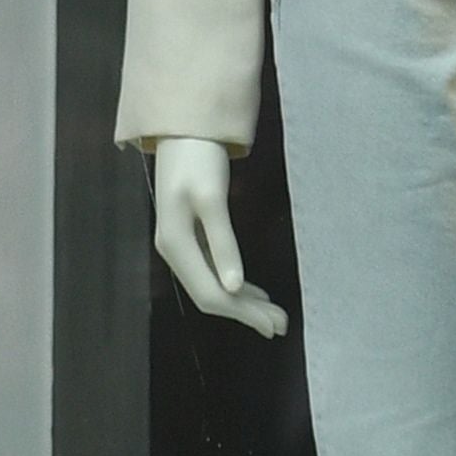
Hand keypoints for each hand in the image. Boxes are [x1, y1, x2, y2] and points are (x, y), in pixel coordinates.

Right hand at [147, 138, 287, 336]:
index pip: (211, 293)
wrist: (182, 131)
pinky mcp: (188, 236)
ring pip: (210, 286)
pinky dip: (234, 285)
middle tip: (282, 324)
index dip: (243, 313)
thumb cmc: (198, 160)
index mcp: (176, 245)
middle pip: (210, 295)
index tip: (275, 324)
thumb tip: (234, 287)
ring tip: (272, 312)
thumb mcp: (212, 199)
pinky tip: (252, 291)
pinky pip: (210, 271)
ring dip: (242, 302)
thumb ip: (222, 244)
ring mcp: (179, 245)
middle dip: (246, 312)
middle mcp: (173, 251)